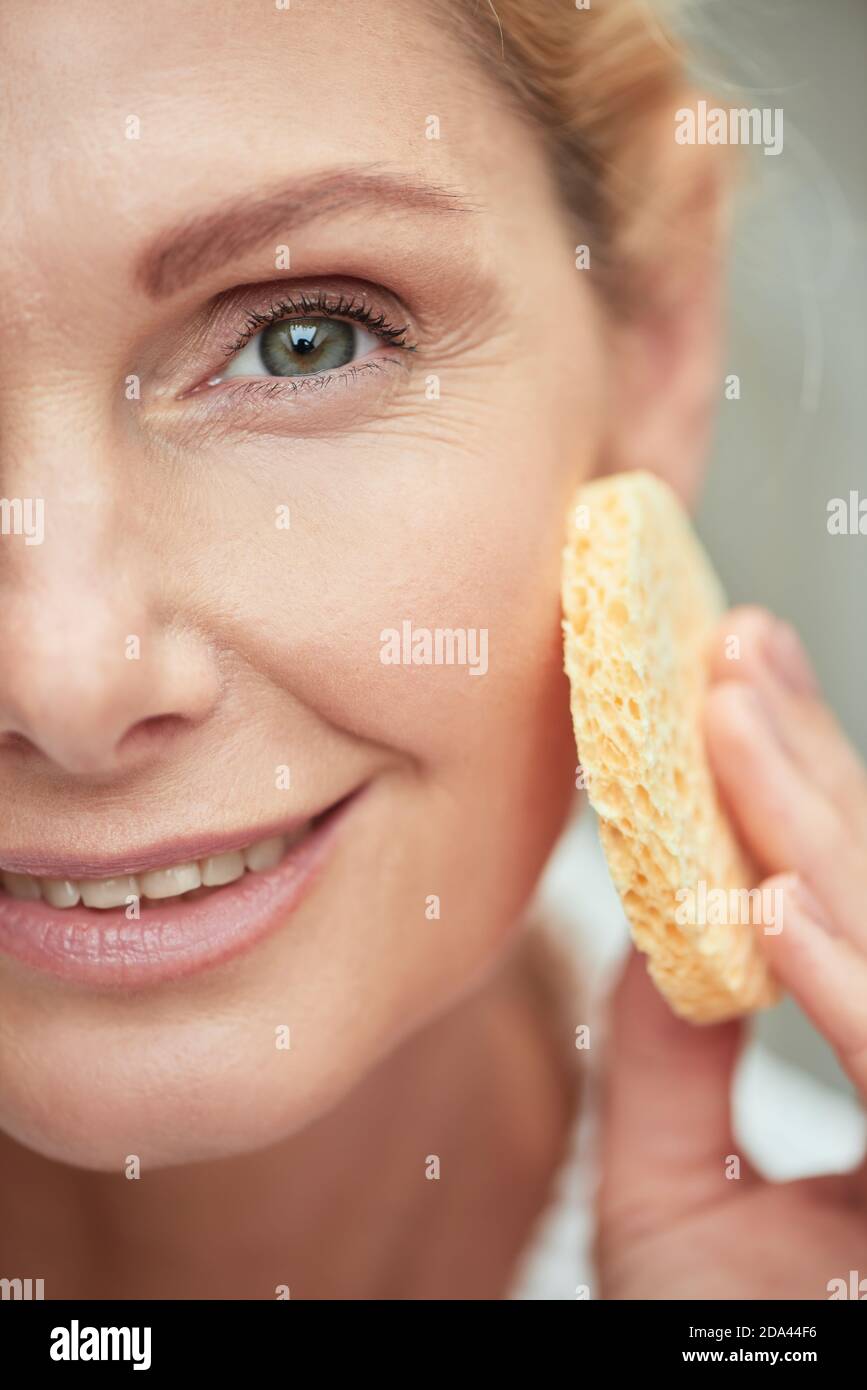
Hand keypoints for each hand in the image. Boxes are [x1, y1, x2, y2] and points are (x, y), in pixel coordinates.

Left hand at [596, 606, 866, 1298]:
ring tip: (727, 715)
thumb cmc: (736, 1357)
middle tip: (728, 649)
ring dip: (822, 835)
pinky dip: (856, 988)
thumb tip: (671, 922)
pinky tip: (766, 905)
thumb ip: (674, 1071)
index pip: (859, 923)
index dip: (805, 796)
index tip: (730, 679)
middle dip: (811, 774)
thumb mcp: (684, 1220)